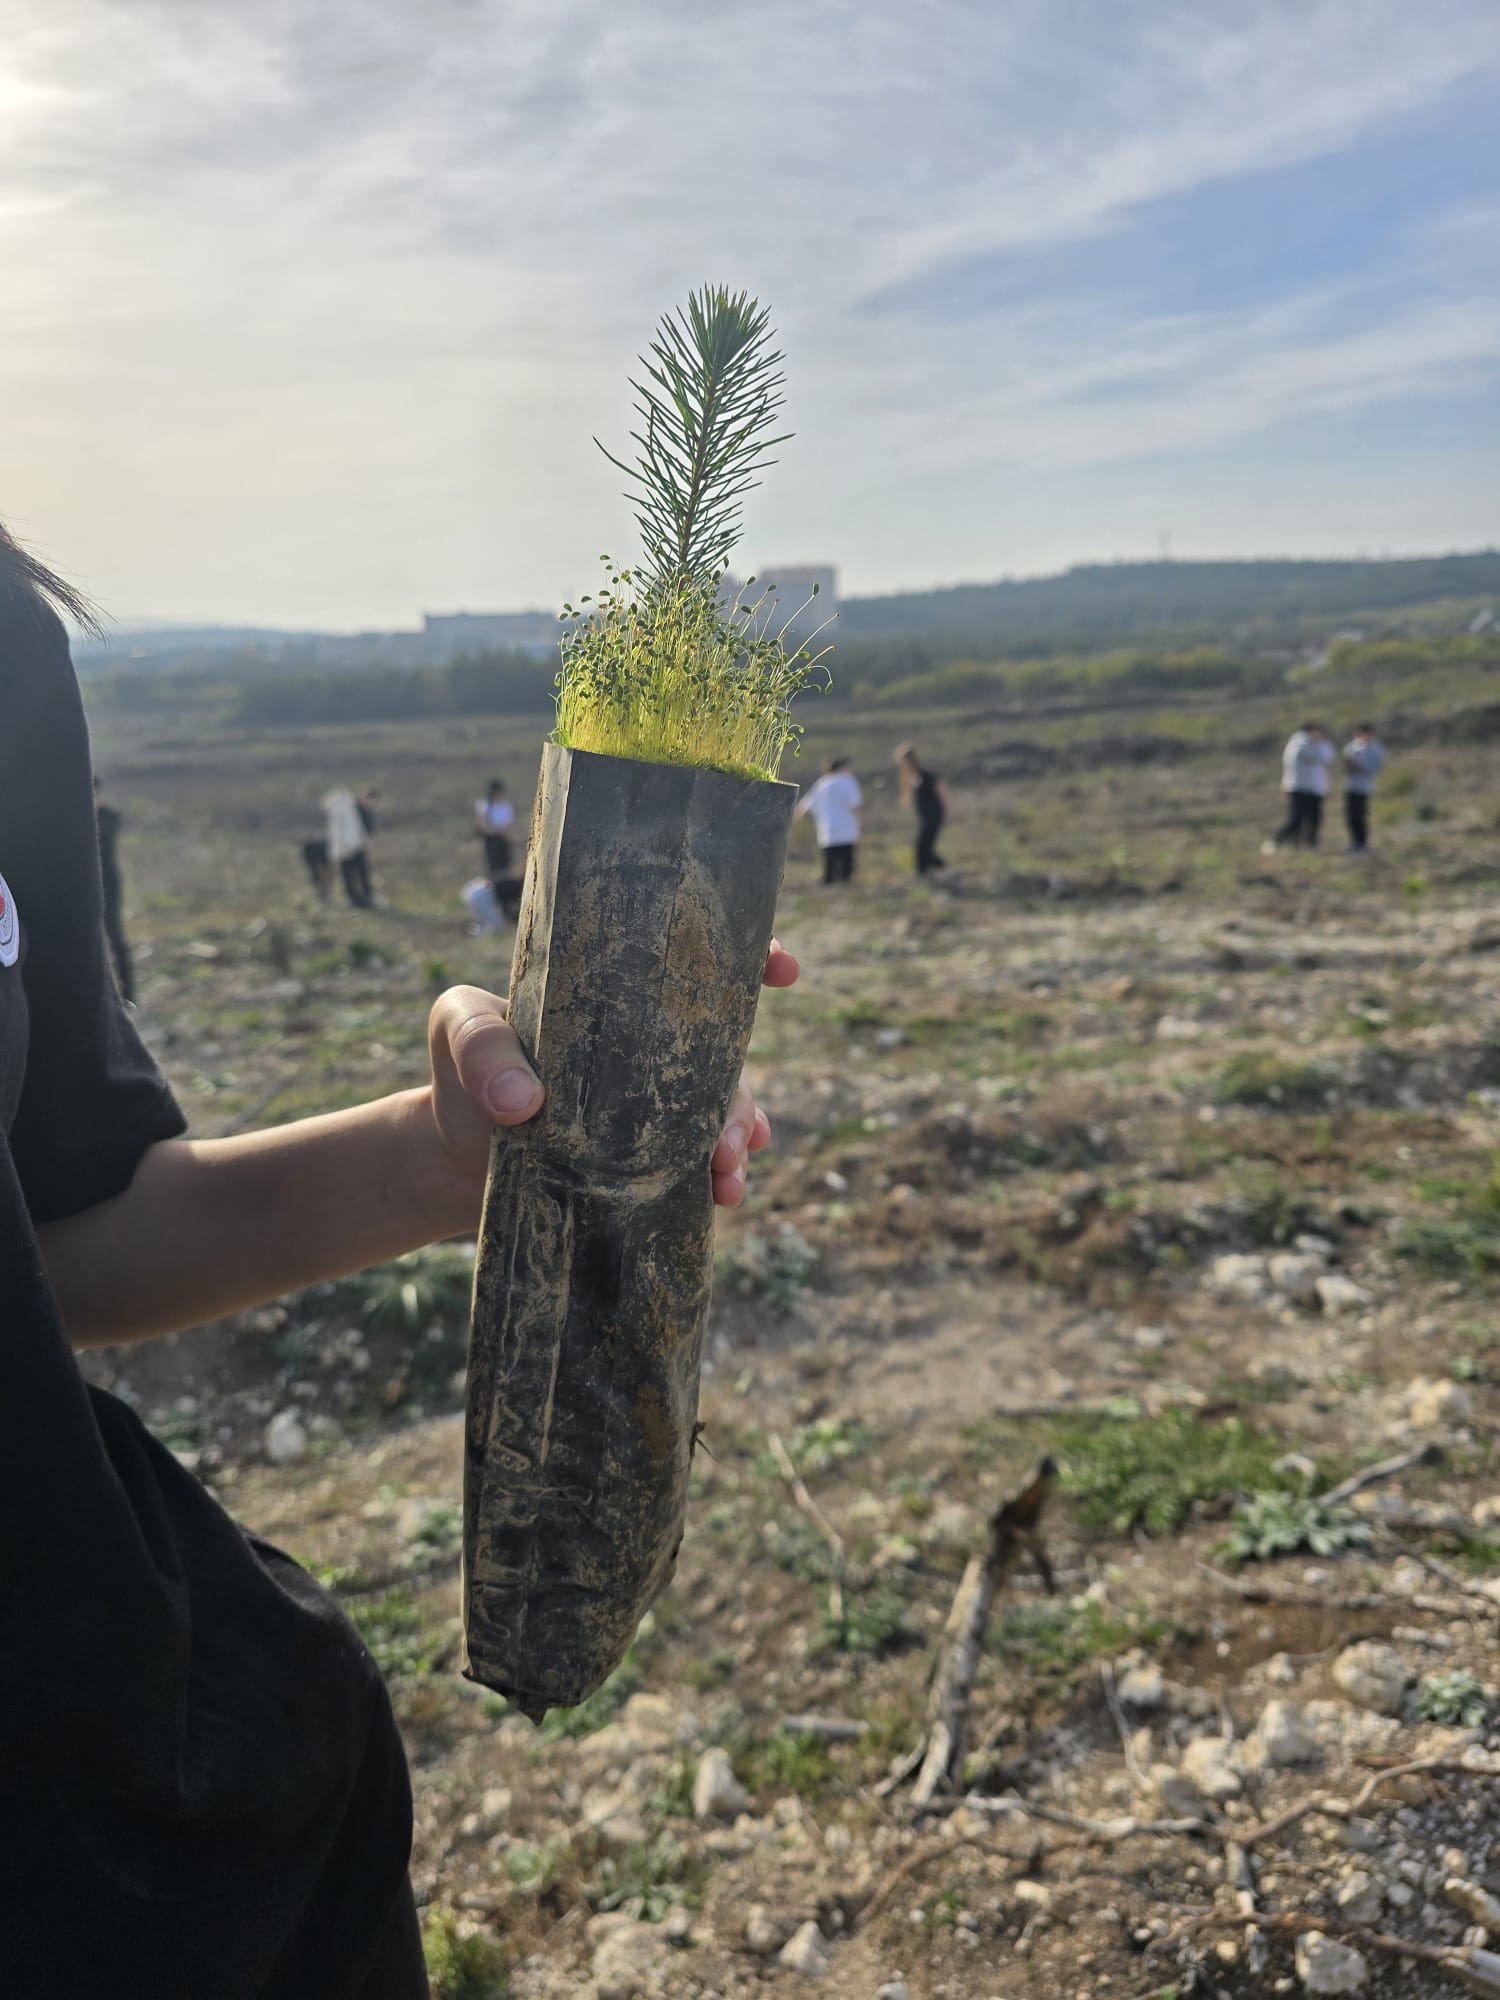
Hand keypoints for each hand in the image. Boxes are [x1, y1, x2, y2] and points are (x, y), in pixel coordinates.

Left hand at [426, 937, 798, 1212]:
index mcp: (618, 996)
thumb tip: (523, 1102)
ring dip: (737, 1136)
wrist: (448, 1161)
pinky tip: (722, 1195)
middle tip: (728, 1131)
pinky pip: (703, 1164)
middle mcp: (649, 1049)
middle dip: (740, 1089)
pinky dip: (724, 1177)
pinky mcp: (647, 1161)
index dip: (747, 957)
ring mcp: (653, 1107)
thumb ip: (480, 1046)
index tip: (782, 964)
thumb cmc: (456, 1074)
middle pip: (722, 1052)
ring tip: (723, 1171)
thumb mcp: (454, 1030)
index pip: (691, 965)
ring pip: (723, 1111)